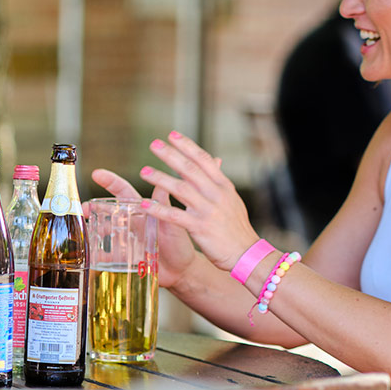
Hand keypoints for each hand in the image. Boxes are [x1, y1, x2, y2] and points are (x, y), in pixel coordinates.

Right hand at [90, 165, 196, 289]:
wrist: (182, 271)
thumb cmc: (180, 244)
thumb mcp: (173, 224)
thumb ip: (165, 206)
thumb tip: (162, 183)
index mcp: (142, 210)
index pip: (124, 191)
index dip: (110, 182)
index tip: (96, 174)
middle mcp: (131, 222)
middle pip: (106, 211)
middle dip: (92, 208)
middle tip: (82, 209)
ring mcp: (125, 240)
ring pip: (103, 231)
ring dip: (92, 230)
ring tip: (85, 233)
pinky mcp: (124, 257)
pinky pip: (106, 256)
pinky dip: (96, 256)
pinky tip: (90, 257)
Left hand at [136, 131, 258, 271]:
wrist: (247, 254)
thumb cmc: (236, 228)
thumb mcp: (232, 200)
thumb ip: (219, 181)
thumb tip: (216, 160)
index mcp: (223, 186)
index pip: (204, 160)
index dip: (187, 146)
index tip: (172, 135)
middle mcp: (216, 195)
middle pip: (190, 169)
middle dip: (171, 155)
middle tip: (153, 144)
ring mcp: (208, 210)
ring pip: (181, 189)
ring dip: (160, 179)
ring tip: (143, 171)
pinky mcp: (200, 228)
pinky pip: (175, 216)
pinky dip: (159, 209)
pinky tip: (144, 204)